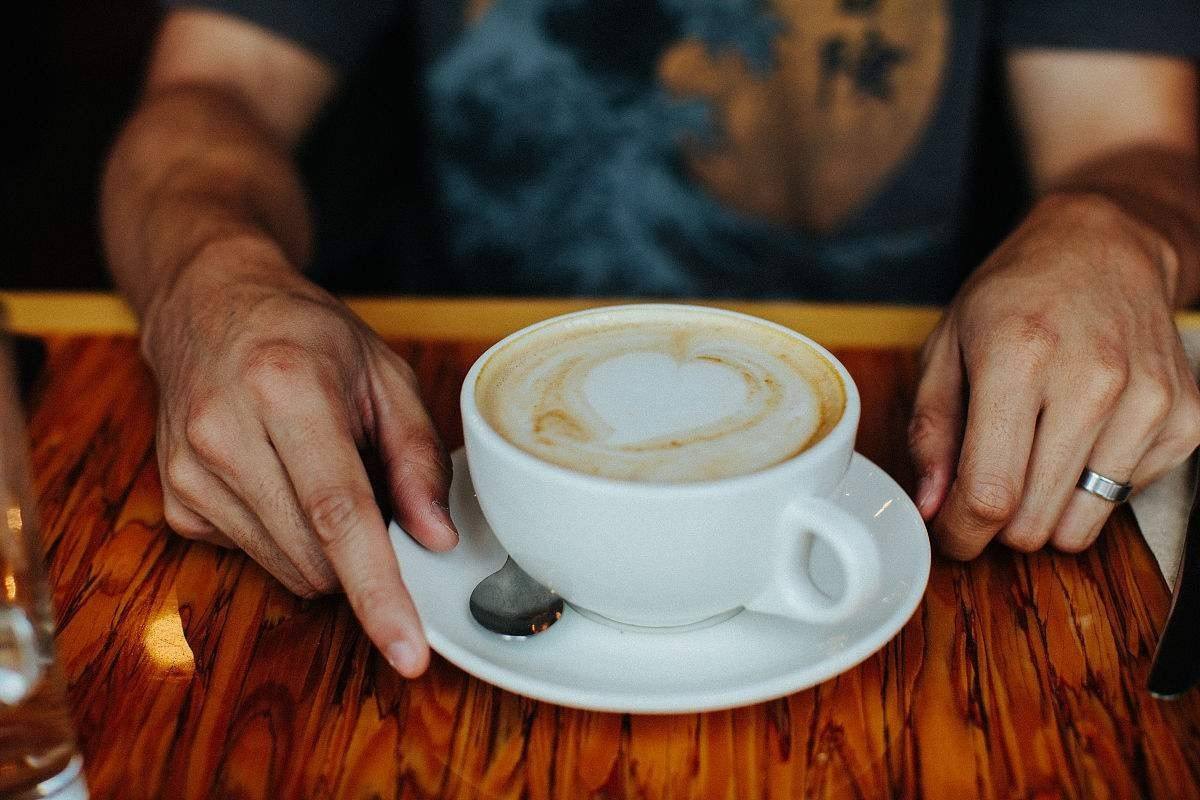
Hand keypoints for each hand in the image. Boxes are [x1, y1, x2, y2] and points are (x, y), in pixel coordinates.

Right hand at [143, 239, 456, 675]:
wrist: (207, 308)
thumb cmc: (305, 335)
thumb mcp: (383, 372)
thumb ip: (417, 455)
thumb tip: (436, 537)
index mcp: (286, 389)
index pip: (339, 513)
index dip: (378, 590)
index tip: (408, 651)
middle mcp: (225, 434)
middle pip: (317, 556)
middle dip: (364, 553)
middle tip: (372, 488)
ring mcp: (190, 473)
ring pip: (290, 569)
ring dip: (325, 547)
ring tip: (319, 470)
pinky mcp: (176, 502)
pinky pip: (258, 557)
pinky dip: (289, 538)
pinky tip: (280, 479)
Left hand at [910, 193, 1199, 558]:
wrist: (1103, 248)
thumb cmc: (1014, 297)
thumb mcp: (946, 346)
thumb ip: (930, 430)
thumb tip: (932, 506)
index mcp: (1018, 357)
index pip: (990, 492)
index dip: (961, 533)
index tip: (949, 533)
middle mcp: (1091, 379)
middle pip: (1034, 519)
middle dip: (997, 524)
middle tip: (987, 487)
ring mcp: (1148, 400)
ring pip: (1081, 524)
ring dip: (1046, 511)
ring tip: (1032, 458)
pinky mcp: (1186, 418)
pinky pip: (1124, 498)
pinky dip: (1093, 486)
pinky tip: (1081, 435)